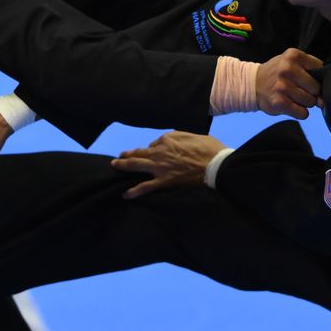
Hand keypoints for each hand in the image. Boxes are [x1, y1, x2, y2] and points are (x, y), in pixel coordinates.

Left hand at [111, 131, 226, 198]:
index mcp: (168, 139)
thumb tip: (169, 140)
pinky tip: (125, 195)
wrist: (216, 165)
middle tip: (119, 156)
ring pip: (136, 165)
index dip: (154, 148)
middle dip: (128, 154)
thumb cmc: (209, 149)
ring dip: (123, 165)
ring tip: (114, 166)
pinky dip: (134, 191)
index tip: (155, 153)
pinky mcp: (164, 181)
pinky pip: (145, 186)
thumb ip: (179, 136)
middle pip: (139, 152)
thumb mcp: (194, 135)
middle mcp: (160, 152)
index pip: (154, 144)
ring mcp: (160, 167)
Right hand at [255, 48, 322, 119]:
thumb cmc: (277, 74)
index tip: (305, 78)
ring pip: (310, 102)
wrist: (252, 84)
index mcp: (293, 55)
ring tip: (292, 97)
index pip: (320, 69)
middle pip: (316, 88)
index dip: (315, 77)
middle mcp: (288, 69)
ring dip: (304, 103)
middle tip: (298, 89)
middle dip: (311, 92)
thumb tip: (322, 101)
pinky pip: (302, 113)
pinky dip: (299, 112)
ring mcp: (282, 86)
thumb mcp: (292, 63)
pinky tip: (290, 105)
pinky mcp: (279, 102)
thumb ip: (311, 74)